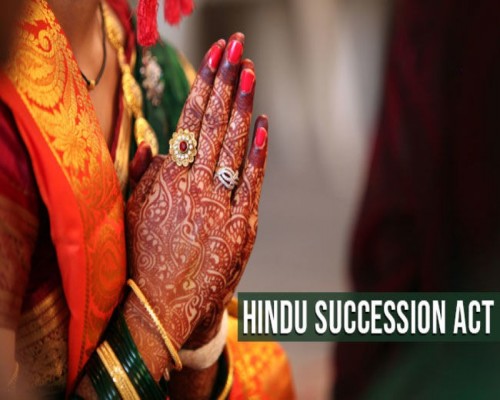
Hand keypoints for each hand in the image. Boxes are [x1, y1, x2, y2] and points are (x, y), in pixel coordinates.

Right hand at [126, 33, 268, 349]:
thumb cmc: (141, 262)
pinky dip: (260, 153)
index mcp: (165, 180)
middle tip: (236, 47)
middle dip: (226, 81)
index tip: (214, 56)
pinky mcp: (240, 230)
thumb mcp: (132, 215)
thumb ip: (143, 176)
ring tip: (250, 71)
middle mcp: (193, 188)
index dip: (203, 84)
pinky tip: (265, 125)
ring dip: (243, 106)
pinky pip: (252, 184)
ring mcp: (219, 208)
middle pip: (213, 124)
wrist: (158, 313)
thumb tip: (154, 141)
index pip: (188, 120)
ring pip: (234, 147)